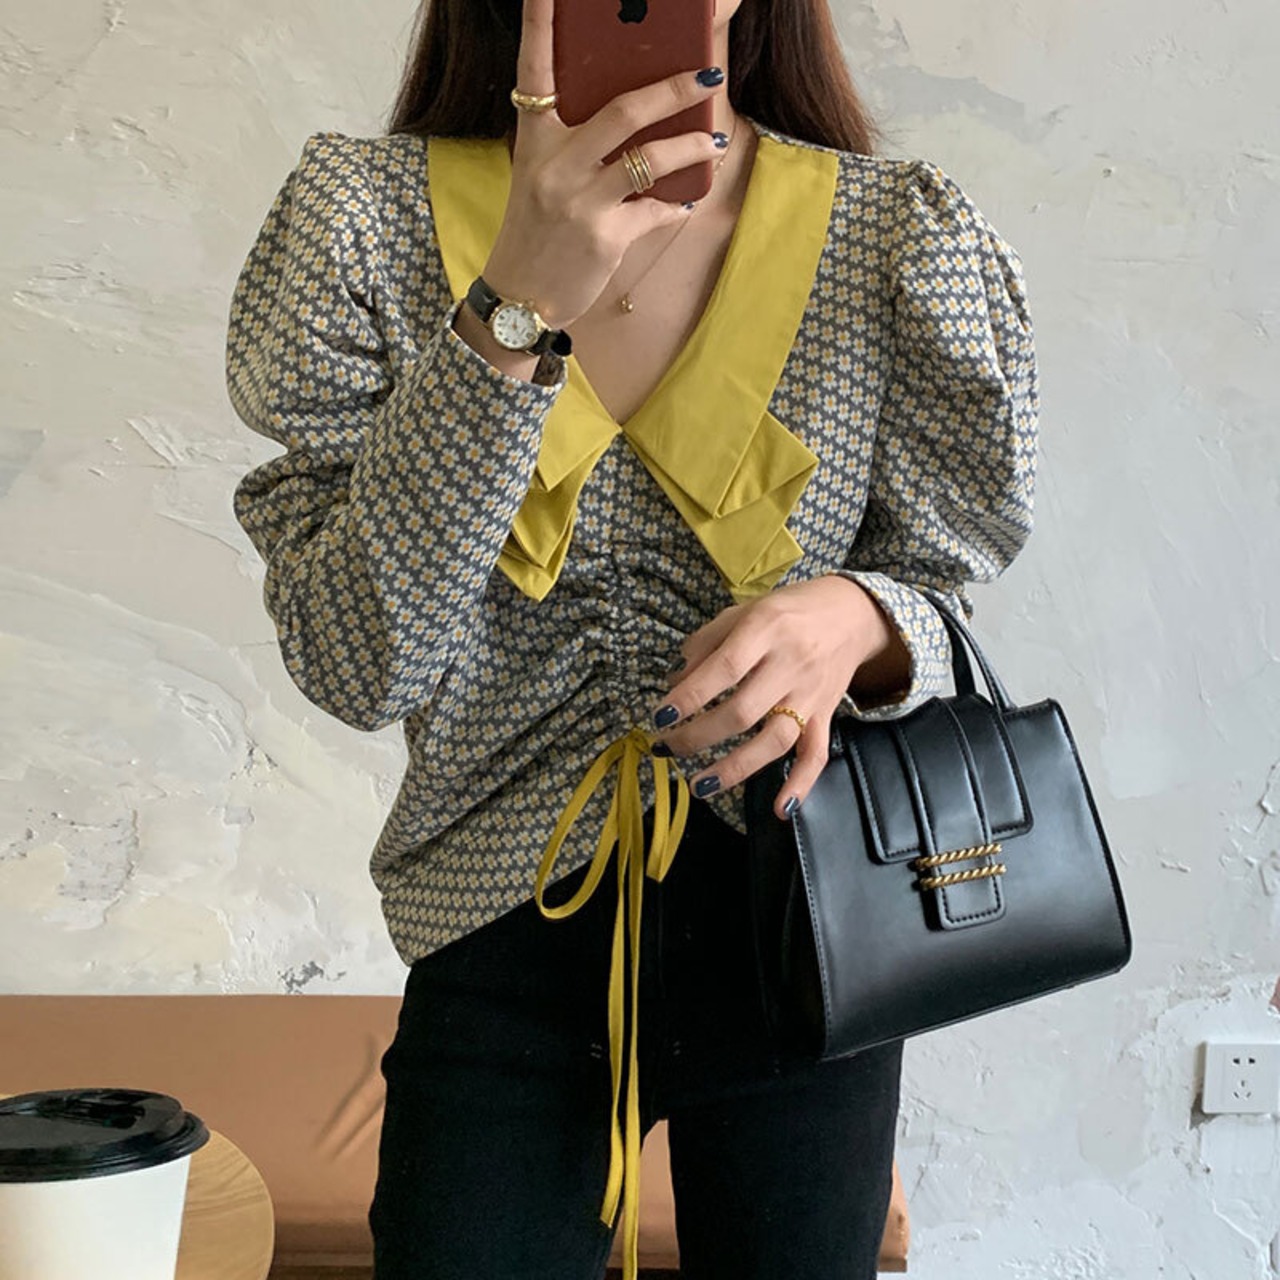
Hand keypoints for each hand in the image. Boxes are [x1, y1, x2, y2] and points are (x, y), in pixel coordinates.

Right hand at [481, 0, 728, 327]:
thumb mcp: (540, 178)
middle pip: (625, 110)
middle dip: (674, 89)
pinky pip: (656, 210)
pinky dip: (677, 206)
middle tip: (708, 75)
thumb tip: (637, 118)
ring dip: (692, 146)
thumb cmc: (535, 231)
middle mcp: (555, 164)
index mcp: (534, 139)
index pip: (534, 68)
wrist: (518, 298)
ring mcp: (581, 201)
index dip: (540, 23)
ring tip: (712, 139)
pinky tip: (688, 203)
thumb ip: (574, 144)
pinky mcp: (605, 237)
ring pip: (651, 158)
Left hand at [651, 576, 908, 820]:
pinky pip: (816, 754)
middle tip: (667, 747)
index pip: (724, 669)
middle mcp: (790, 664)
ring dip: (735, 769)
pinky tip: (780, 809)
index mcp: (765, 630)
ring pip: (774, 739)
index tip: (660, 716)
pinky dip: (800, 784)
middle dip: (698, 736)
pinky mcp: (826, 715)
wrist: (851, 612)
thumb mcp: (743, 611)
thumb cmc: (788, 611)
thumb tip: (675, 684)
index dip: (690, 696)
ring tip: (700, 787)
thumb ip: (706, 644)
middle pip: (743, 711)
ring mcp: (810, 694)